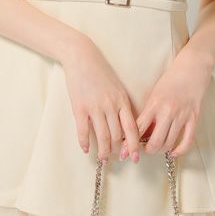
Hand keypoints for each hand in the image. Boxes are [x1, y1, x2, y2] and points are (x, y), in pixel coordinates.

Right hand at [61, 35, 141, 163]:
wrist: (81, 57)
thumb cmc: (100, 72)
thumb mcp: (117, 87)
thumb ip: (122, 105)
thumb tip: (126, 126)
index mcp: (122, 101)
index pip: (132, 128)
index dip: (134, 145)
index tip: (135, 158)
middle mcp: (110, 106)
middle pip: (117, 136)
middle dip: (117, 150)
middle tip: (115, 158)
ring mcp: (95, 107)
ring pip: (102, 136)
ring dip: (103, 151)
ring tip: (102, 158)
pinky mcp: (79, 107)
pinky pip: (83, 130)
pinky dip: (85, 142)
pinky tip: (86, 149)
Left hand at [130, 47, 211, 158]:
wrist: (192, 68)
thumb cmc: (171, 79)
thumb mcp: (154, 94)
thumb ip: (148, 112)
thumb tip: (139, 132)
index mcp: (154, 104)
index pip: (138, 129)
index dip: (130, 143)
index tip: (125, 151)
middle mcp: (167, 111)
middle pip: (154, 142)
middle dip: (147, 150)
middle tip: (144, 149)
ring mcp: (182, 116)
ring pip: (169, 143)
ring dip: (161, 150)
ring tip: (157, 148)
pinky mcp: (194, 118)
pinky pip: (187, 141)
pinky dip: (179, 151)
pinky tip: (173, 151)